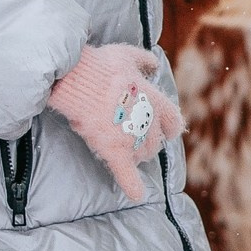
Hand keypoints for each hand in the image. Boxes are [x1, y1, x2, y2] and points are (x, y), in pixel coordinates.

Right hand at [49, 42, 186, 201]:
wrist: (77, 80)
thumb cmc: (101, 66)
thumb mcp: (128, 55)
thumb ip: (144, 61)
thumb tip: (154, 64)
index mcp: (154, 97)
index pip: (173, 120)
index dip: (169, 127)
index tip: (167, 131)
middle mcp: (147, 119)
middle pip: (157, 141)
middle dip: (150, 143)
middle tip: (138, 142)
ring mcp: (131, 136)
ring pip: (144, 155)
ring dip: (139, 156)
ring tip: (131, 155)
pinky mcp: (113, 149)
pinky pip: (125, 172)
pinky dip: (132, 185)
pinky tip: (136, 194)